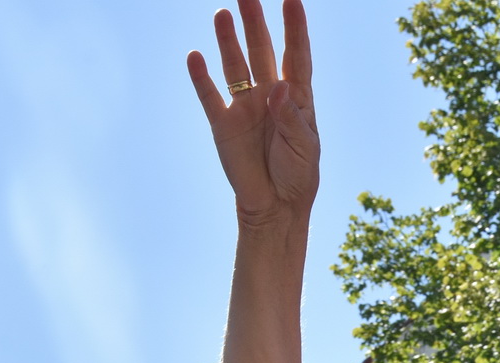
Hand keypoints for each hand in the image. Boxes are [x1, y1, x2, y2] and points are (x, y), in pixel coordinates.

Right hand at [188, 0, 319, 225]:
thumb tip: (277, 87)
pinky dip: (201, 77)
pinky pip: (209, 95)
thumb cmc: (298, 176)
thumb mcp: (304, 148)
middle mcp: (269, 94)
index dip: (294, 28)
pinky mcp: (223, 123)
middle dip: (255, 21)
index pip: (296, 55)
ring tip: (223, 13)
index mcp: (296, 97)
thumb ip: (291, 117)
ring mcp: (244, 106)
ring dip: (228, 40)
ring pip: (235, 64)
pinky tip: (195, 57)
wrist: (275, 206)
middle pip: (262, 49)